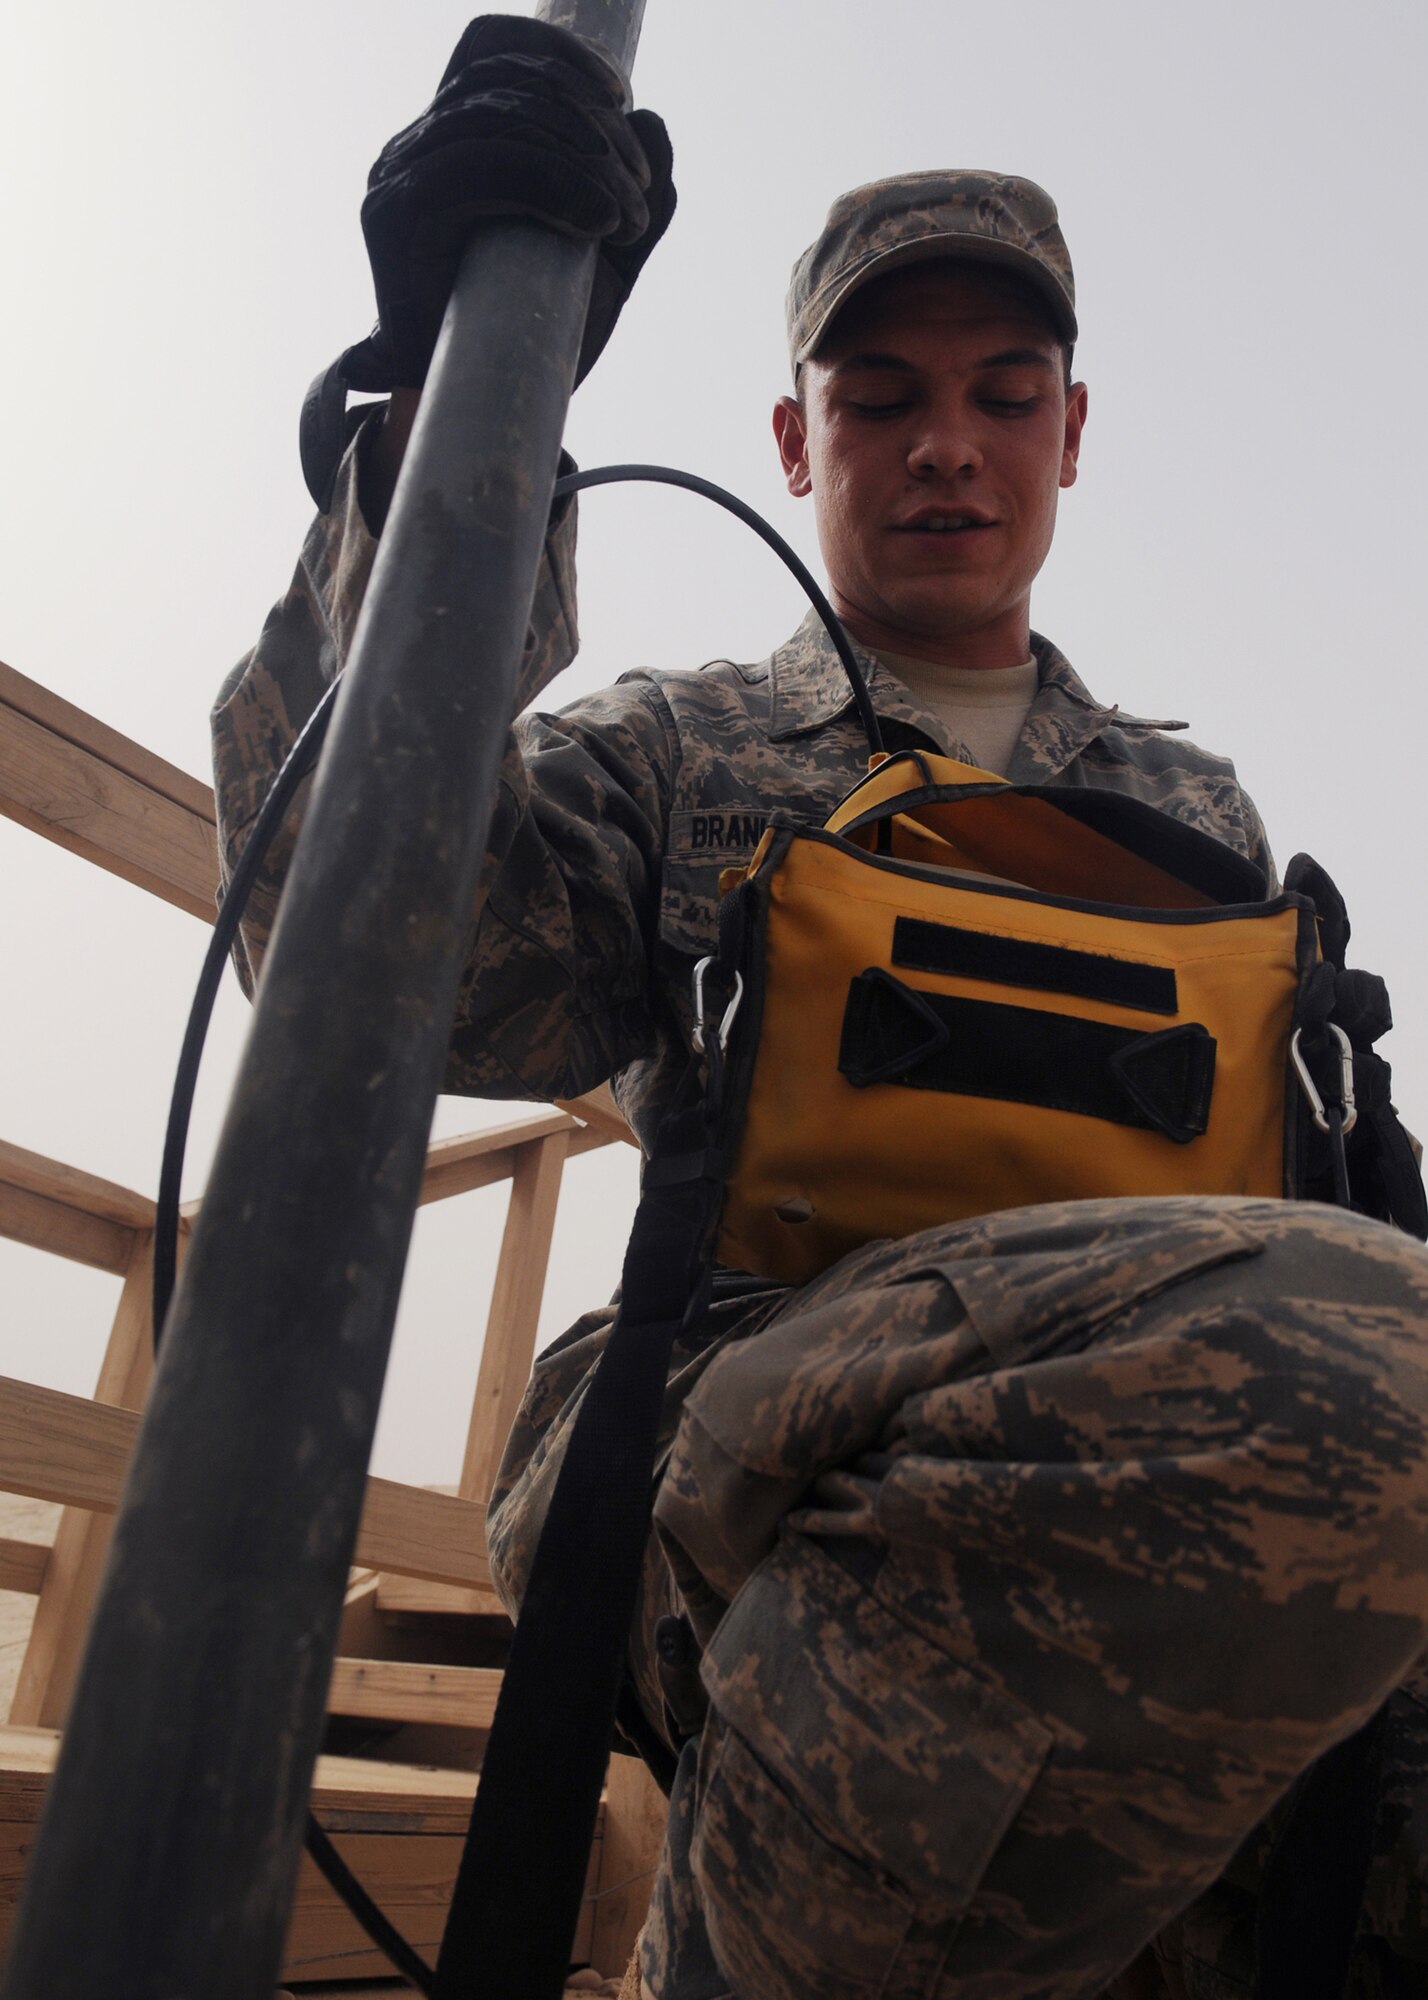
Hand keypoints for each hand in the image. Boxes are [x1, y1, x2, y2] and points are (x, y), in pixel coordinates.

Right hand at [350, 13, 674, 391]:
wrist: (480, 408)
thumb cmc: (532, 330)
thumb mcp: (603, 255)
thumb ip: (631, 194)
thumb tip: (655, 123)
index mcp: (455, 133)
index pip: (489, 45)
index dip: (555, 51)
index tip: (621, 97)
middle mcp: (416, 143)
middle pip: (506, 83)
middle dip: (591, 128)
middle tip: (639, 190)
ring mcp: (397, 175)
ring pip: (494, 120)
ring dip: (579, 161)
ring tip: (626, 219)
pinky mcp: (392, 218)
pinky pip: (471, 168)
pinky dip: (545, 184)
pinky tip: (594, 224)